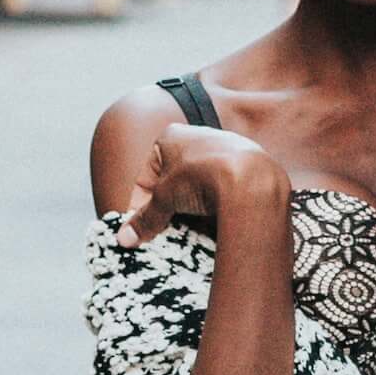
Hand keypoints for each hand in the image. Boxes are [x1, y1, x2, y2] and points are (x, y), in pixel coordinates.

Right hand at [111, 127, 288, 246]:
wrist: (252, 179)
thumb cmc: (201, 178)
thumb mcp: (165, 199)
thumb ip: (145, 218)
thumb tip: (123, 238)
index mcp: (171, 136)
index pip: (146, 176)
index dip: (139, 205)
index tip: (138, 228)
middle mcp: (198, 137)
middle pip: (173, 181)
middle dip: (166, 208)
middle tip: (163, 233)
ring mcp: (223, 150)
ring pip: (198, 186)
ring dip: (190, 209)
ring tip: (189, 232)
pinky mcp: (245, 166)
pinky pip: (222, 189)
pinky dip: (214, 206)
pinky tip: (214, 223)